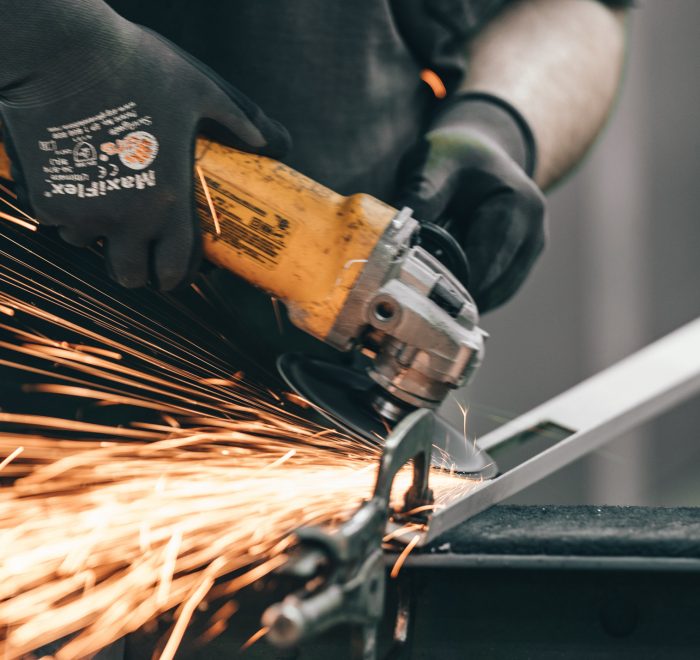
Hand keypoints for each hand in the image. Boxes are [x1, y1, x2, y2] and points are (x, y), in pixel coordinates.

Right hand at [0, 1, 288, 289]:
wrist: (62, 50)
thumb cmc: (138, 67)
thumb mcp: (198, 91)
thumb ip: (237, 121)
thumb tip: (272, 142)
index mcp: (168, 201)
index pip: (175, 267)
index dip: (175, 277)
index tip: (172, 275)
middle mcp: (127, 218)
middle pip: (130, 276)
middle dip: (137, 270)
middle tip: (138, 251)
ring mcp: (84, 212)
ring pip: (90, 247)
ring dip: (99, 235)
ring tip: (106, 205)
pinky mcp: (47, 198)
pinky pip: (58, 219)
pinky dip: (66, 208)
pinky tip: (76, 178)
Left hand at [396, 94, 545, 311]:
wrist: (479, 148)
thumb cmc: (455, 154)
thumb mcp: (432, 166)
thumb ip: (419, 201)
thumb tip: (394, 241)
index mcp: (518, 207)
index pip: (486, 262)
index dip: (452, 284)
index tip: (418, 297)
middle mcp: (533, 233)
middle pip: (494, 286)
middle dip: (454, 297)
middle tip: (414, 306)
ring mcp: (531, 250)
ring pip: (495, 296)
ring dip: (462, 300)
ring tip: (424, 300)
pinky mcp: (520, 262)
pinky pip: (494, 292)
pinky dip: (468, 295)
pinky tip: (439, 293)